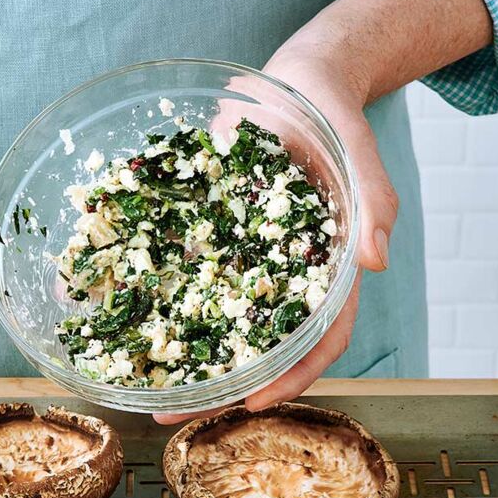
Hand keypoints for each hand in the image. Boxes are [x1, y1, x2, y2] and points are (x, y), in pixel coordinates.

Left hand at [153, 51, 392, 423]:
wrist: (289, 85)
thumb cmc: (332, 115)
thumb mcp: (358, 151)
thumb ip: (372, 202)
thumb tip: (376, 260)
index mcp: (327, 273)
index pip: (319, 342)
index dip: (291, 378)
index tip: (251, 401)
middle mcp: (282, 279)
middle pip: (259, 348)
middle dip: (219, 386)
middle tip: (172, 412)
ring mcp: (244, 264)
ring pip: (217, 324)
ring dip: (184, 358)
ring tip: (140, 387)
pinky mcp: (210, 243)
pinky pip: (185, 279)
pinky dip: (159, 302)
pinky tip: (121, 319)